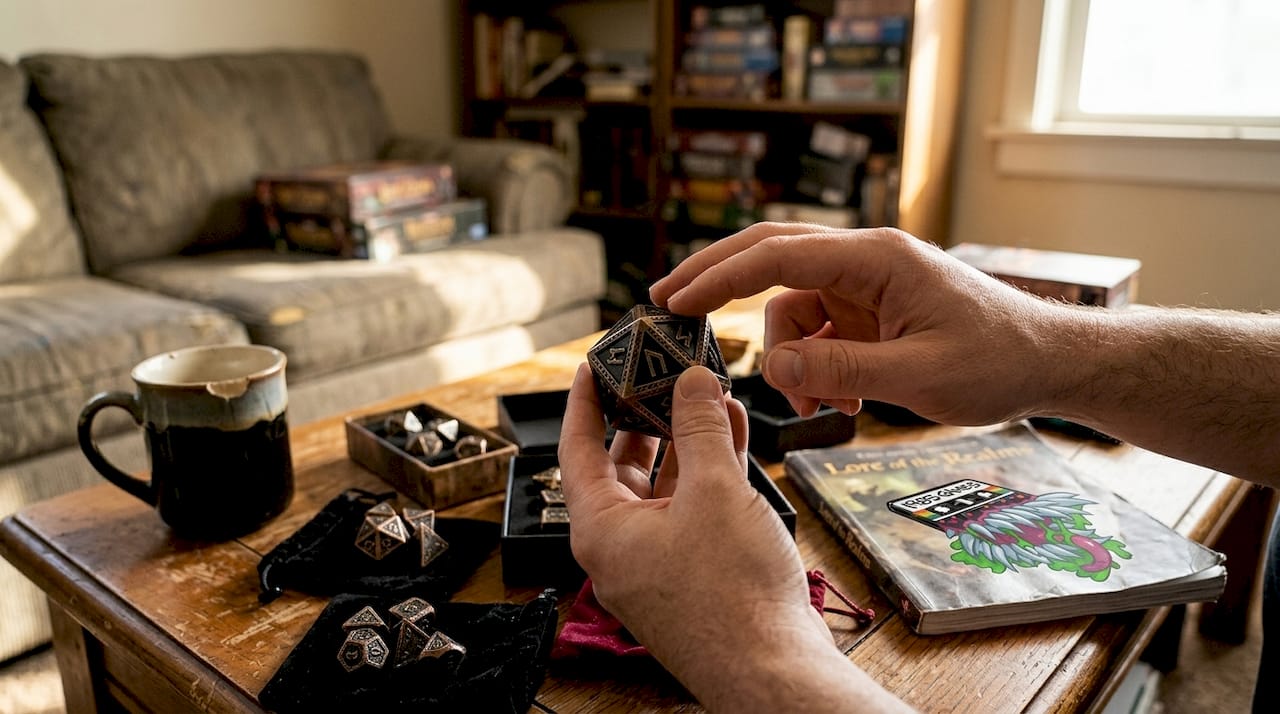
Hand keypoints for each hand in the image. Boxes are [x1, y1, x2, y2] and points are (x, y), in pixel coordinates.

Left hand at [559, 364, 852, 708]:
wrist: (775, 671)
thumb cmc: (732, 600)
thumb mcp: (715, 492)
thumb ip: (701, 429)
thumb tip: (691, 382)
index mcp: (602, 530)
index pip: (578, 451)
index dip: (583, 403)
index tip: (589, 367)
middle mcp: (623, 547)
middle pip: (626, 465)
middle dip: (650, 416)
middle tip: (664, 373)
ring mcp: (660, 561)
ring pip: (667, 486)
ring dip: (689, 440)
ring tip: (710, 394)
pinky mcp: (695, 572)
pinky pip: (693, 510)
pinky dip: (711, 472)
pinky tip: (733, 435)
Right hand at [650, 225, 1058, 425]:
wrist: (1049, 361)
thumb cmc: (997, 360)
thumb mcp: (918, 375)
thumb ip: (841, 370)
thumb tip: (774, 365)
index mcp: (876, 258)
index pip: (778, 256)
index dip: (719, 277)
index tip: (675, 301)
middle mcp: (864, 260)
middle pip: (770, 256)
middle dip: (719, 282)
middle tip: (667, 304)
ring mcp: (866, 284)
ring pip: (792, 309)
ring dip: (789, 359)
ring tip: (816, 409)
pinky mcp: (871, 310)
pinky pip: (819, 332)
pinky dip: (815, 368)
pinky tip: (839, 403)